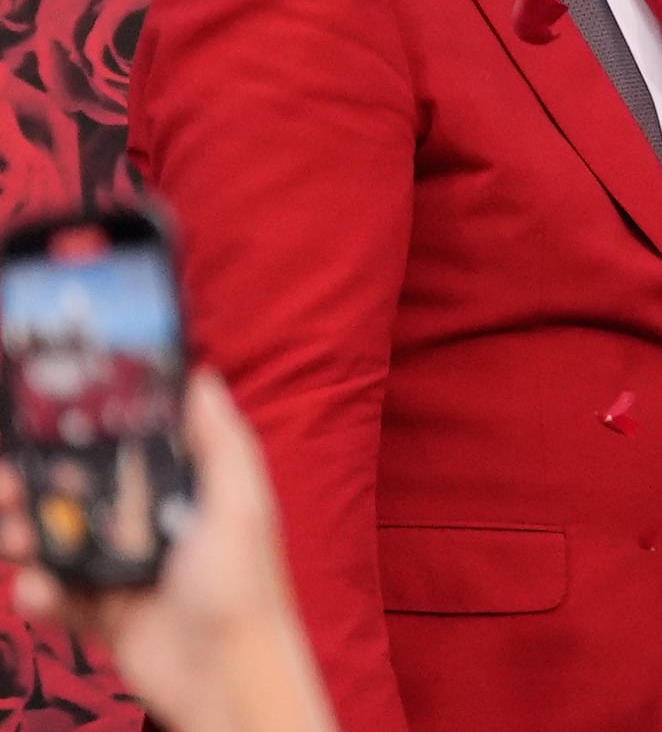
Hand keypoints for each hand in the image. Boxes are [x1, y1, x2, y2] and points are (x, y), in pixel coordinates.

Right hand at [1, 374, 333, 731]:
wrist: (226, 678)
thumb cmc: (244, 587)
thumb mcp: (242, 504)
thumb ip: (220, 442)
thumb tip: (202, 377)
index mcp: (182, 491)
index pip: (122, 450)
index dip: (81, 436)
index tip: (39, 421)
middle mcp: (150, 525)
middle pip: (76, 494)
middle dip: (34, 487)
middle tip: (7, 485)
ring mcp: (122, 570)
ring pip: (55, 543)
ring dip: (23, 536)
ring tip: (12, 538)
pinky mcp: (102, 614)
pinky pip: (56, 596)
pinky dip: (40, 594)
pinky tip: (40, 593)